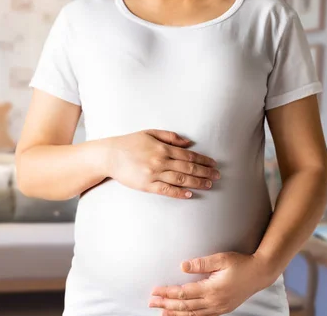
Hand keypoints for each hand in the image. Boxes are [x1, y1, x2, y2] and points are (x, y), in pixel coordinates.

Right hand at [105, 130, 219, 198]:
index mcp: (162, 148)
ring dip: (197, 183)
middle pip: (188, 169)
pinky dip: (179, 193)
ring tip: (208, 185)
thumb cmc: (128, 143)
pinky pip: (166, 190)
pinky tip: (189, 194)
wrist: (109, 156)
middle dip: (205, 172)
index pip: (188, 156)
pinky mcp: (146, 185)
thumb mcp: (149, 133)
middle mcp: (160, 161)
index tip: (214, 164)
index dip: (203, 160)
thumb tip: (188, 143)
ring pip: (180, 180)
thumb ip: (170, 137)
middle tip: (217, 176)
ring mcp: (153, 174)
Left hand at [149, 252, 277, 315]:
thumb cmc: (241, 264)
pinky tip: (181, 314)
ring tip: (162, 312)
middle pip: (185, 305)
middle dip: (166, 304)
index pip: (183, 293)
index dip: (167, 293)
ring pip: (192, 313)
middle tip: (151, 303)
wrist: (260, 274)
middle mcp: (214, 302)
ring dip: (175, 312)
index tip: (155, 291)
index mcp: (212, 289)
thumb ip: (201, 263)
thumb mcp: (221, 259)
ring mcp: (219, 307)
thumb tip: (183, 266)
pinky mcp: (222, 309)